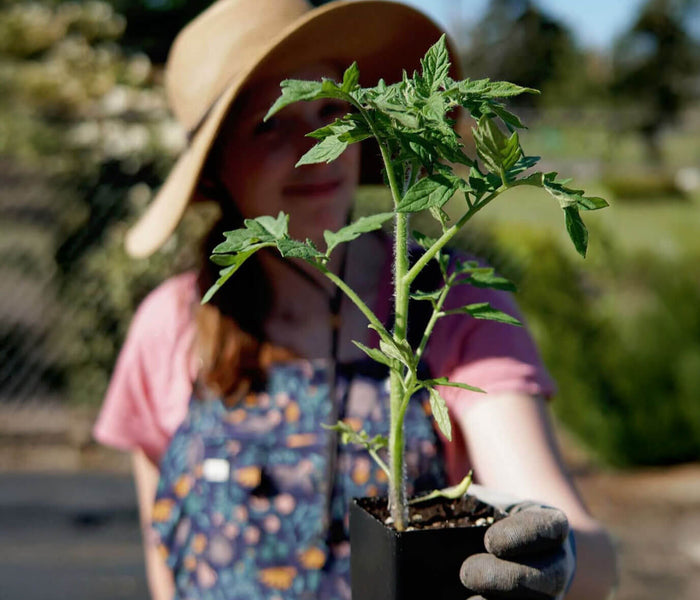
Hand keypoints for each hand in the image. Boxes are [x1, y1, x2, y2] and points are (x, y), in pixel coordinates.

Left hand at [460, 486, 575, 599]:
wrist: (502, 550)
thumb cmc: (488, 520)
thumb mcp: (481, 504)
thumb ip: (462, 504)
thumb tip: (424, 513)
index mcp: (548, 525)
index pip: (551, 527)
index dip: (525, 534)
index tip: (489, 540)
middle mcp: (557, 564)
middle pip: (550, 577)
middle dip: (508, 578)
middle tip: (467, 573)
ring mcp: (549, 595)